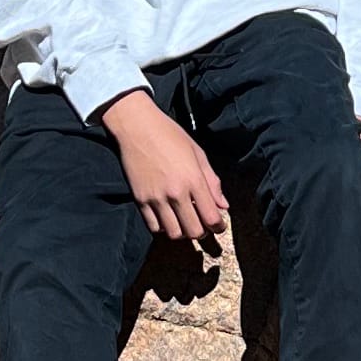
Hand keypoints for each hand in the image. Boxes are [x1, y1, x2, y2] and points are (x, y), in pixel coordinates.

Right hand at [103, 90, 227, 246]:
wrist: (137, 127)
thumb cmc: (170, 135)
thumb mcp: (198, 153)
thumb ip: (212, 182)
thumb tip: (223, 205)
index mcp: (193, 180)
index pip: (211, 217)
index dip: (219, 226)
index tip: (219, 225)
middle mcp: (176, 193)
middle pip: (194, 231)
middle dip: (202, 232)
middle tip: (202, 225)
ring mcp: (156, 198)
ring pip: (174, 234)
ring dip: (182, 232)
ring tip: (184, 221)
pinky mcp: (140, 200)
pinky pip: (154, 227)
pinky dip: (163, 227)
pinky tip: (167, 217)